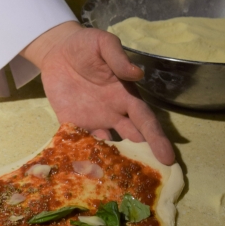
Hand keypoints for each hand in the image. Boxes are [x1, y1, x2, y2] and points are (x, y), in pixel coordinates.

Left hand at [20, 22, 174, 164]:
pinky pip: (78, 142)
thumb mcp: (104, 44)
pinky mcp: (70, 123)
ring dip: (113, 162)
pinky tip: (87, 170)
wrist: (56, 51)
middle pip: (132, 140)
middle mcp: (112, 113)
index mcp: (125, 97)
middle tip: (150, 179)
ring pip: (107, 146)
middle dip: (142, 159)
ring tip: (119, 181)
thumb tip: (137, 74)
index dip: (157, 139)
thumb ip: (118, 59)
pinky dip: (84, 155)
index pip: (145, 122)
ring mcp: (92, 120)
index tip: (168, 158)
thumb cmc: (85, 46)